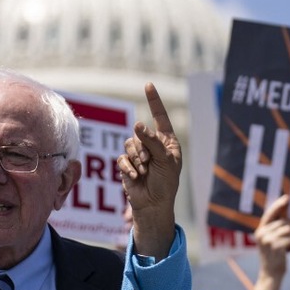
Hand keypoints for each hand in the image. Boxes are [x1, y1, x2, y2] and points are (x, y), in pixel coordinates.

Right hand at [117, 83, 181, 259]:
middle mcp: (152, 145)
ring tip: (143, 171)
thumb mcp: (165, 160)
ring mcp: (139, 154)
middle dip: (143, 148)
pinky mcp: (127, 165)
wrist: (153, 205)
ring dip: (136, 158)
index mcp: (167, 141)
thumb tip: (138, 124)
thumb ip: (152, 141)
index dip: (154, 101)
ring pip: (129, 144)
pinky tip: (135, 177)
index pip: (160, 117)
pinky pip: (122, 158)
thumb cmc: (166, 183)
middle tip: (149, 163)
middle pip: (140, 133)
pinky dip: (128, 167)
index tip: (148, 85)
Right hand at [250, 195, 289, 289]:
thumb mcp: (270, 241)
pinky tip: (289, 251)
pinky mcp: (276, 246)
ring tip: (289, 246)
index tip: (287, 198)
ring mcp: (268, 240)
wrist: (271, 274)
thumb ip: (275, 228)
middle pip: (285, 222)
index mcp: (260, 231)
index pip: (270, 214)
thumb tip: (285, 215)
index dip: (278, 205)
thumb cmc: (274, 256)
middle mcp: (262, 233)